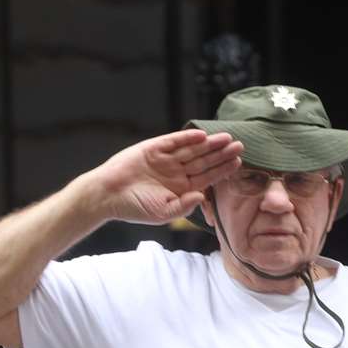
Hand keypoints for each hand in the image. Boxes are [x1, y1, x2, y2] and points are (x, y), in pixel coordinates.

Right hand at [89, 129, 242, 223]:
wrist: (108, 196)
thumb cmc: (135, 207)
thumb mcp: (164, 212)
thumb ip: (185, 205)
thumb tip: (202, 195)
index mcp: (182, 188)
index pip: (207, 177)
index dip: (222, 170)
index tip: (238, 163)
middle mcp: (176, 172)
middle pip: (203, 161)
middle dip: (221, 154)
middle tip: (240, 145)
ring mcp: (165, 159)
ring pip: (192, 150)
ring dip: (209, 144)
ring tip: (227, 138)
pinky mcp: (153, 149)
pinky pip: (173, 141)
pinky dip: (186, 138)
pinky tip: (201, 135)